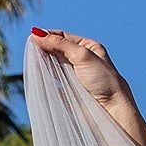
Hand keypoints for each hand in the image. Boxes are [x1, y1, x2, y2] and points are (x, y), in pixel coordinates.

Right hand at [30, 27, 145, 145]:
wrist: (112, 112)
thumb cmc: (104, 82)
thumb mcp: (82, 56)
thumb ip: (59, 44)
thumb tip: (36, 33)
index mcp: (90, 48)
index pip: (63, 37)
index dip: (48, 36)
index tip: (33, 39)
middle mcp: (84, 61)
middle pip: (57, 51)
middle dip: (44, 50)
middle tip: (33, 52)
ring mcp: (77, 77)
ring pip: (54, 67)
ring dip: (44, 65)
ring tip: (36, 64)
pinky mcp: (72, 92)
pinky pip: (54, 83)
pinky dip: (46, 80)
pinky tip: (40, 77)